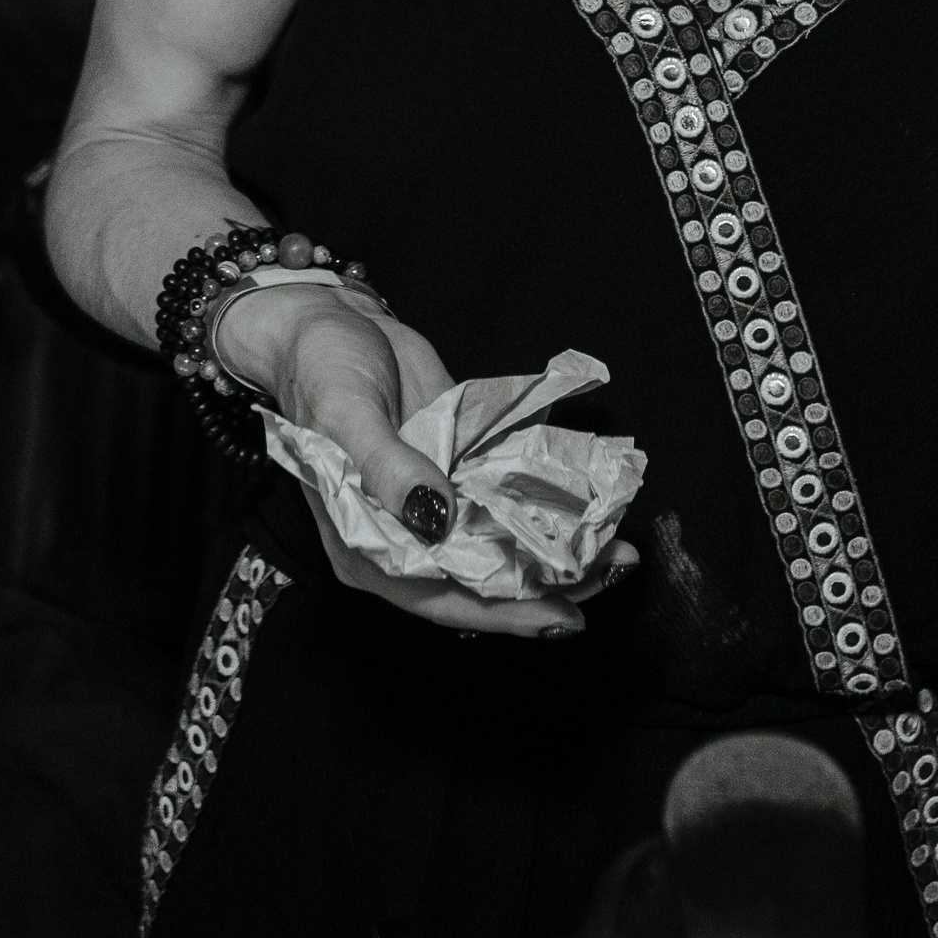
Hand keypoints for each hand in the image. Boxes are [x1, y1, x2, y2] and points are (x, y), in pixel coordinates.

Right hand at [220, 282, 637, 637]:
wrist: (327, 323)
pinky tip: (590, 500)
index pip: (442, 598)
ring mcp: (437, 502)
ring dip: (556, 546)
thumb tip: (434, 517)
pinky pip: (504, 494)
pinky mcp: (456, 466)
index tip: (562, 613)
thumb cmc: (320, 372)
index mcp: (367, 546)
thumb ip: (387, 469)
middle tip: (613, 567)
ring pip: (501, 542)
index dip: (503, 611)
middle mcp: (406, 536)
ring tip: (617, 543)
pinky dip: (543, 501)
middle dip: (549, 582)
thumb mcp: (345, 416)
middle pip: (483, 579)